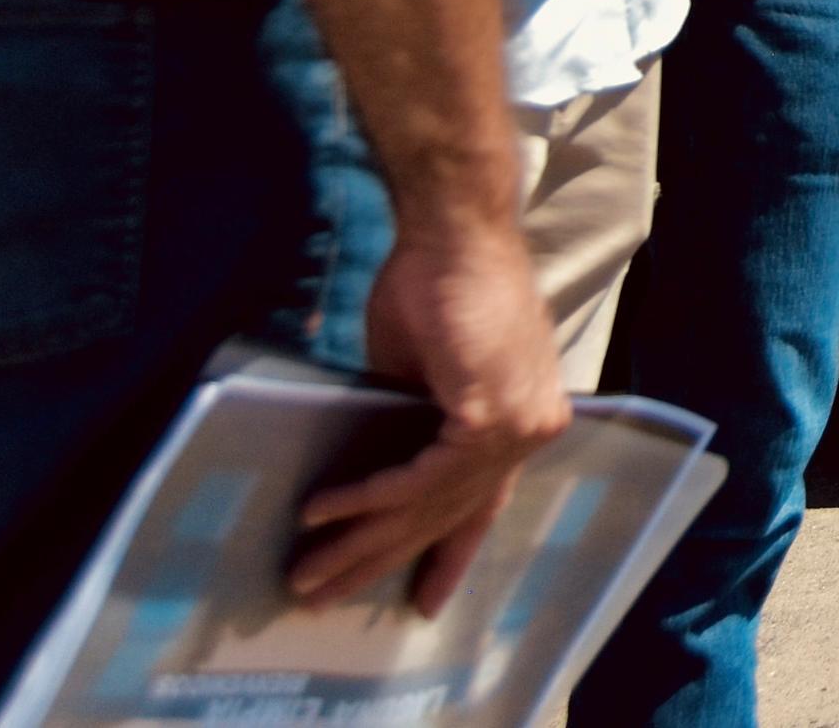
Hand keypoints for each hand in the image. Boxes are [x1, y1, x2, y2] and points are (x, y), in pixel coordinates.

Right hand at [289, 216, 568, 610]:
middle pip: (448, 515)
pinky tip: (322, 512)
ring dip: (359, 541)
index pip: (485, 505)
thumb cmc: (438, 289)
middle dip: (381, 560)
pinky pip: (418, 477)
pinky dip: (366, 497)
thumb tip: (378, 475)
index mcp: (523, 421)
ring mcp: (517, 426)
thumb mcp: (424, 374)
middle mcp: (533, 430)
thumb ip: (417, 425)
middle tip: (323, 597)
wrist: (453, 235)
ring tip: (305, 572)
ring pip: (428, 505)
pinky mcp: (488, 415)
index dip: (451, 555)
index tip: (424, 603)